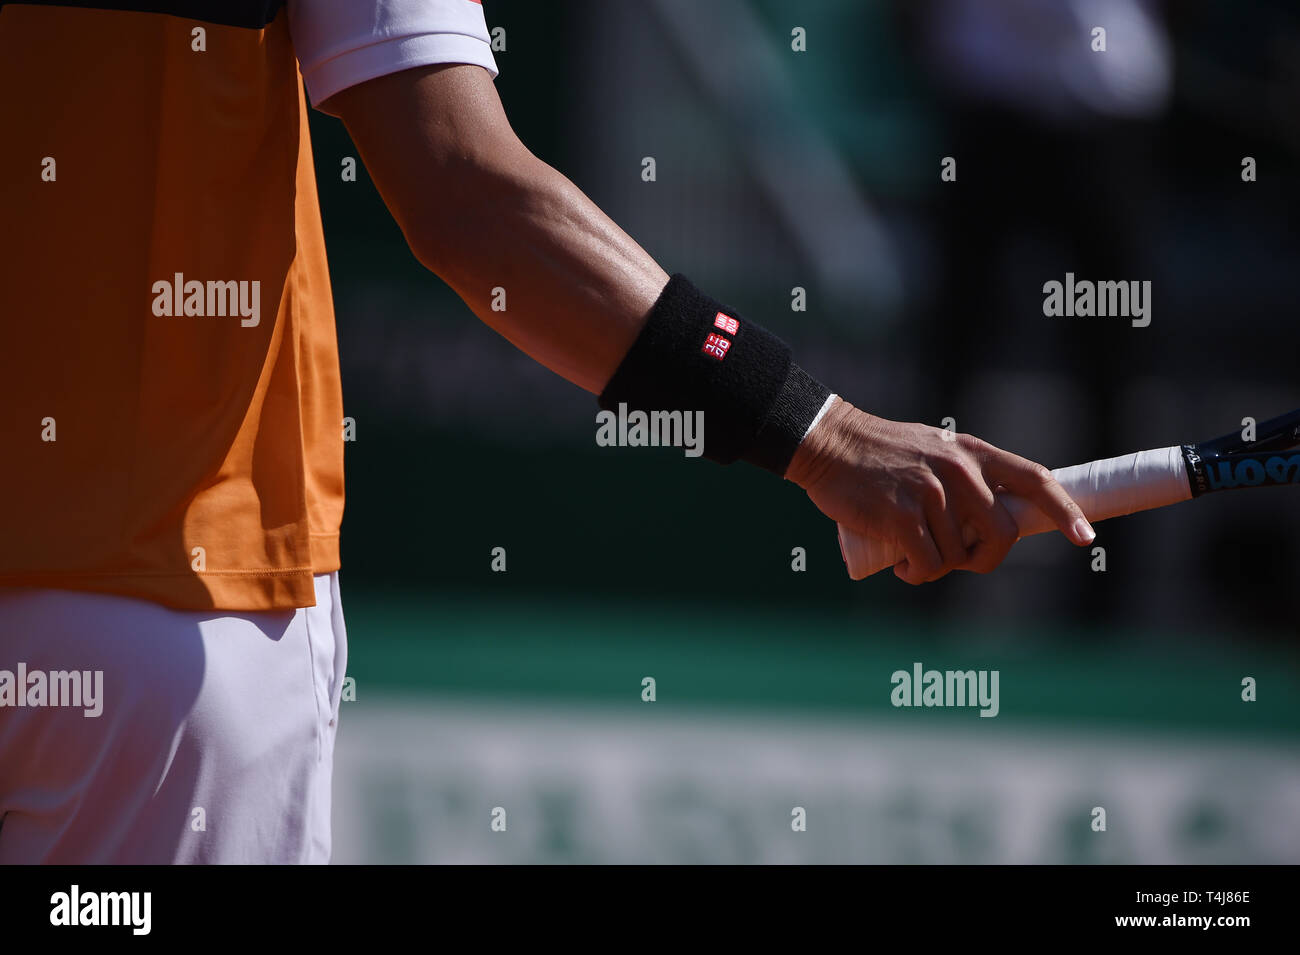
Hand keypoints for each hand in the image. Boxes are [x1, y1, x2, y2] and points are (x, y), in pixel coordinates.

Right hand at [785, 398, 1094, 583]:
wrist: (829, 445)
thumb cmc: (881, 455)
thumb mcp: (934, 451)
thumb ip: (966, 476)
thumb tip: (994, 521)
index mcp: (972, 452)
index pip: (1034, 480)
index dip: (1064, 510)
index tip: (1085, 538)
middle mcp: (959, 471)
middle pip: (1001, 533)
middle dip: (984, 558)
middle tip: (957, 558)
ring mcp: (931, 493)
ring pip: (957, 555)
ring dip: (936, 568)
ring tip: (910, 552)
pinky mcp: (902, 515)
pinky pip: (928, 564)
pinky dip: (916, 574)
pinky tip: (901, 565)